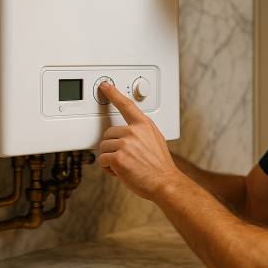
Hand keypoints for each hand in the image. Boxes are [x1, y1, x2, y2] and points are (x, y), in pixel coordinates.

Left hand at [97, 82, 183, 200]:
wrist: (164, 182)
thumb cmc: (160, 166)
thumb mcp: (155, 140)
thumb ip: (141, 132)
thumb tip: (128, 134)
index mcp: (144, 125)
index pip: (127, 105)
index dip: (114, 94)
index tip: (105, 86)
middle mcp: (134, 132)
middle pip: (108, 133)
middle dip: (112, 146)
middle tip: (125, 156)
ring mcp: (125, 144)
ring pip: (103, 147)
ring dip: (110, 158)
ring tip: (125, 165)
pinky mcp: (118, 157)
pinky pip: (102, 160)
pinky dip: (108, 168)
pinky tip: (120, 171)